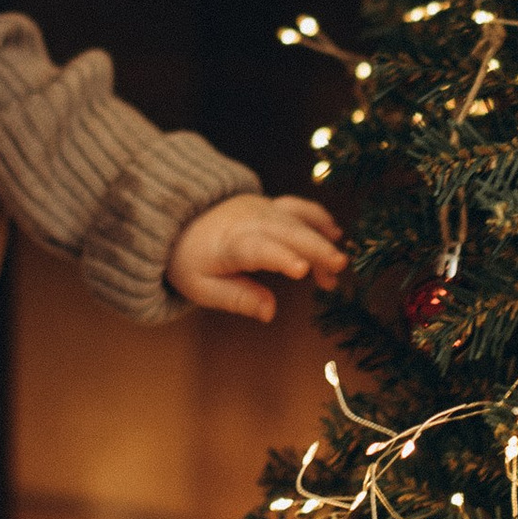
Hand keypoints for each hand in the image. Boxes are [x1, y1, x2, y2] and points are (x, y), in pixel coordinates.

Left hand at [166, 192, 346, 325]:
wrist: (179, 220)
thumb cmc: (191, 259)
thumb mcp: (202, 287)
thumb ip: (237, 298)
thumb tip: (269, 313)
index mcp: (230, 243)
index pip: (258, 248)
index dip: (280, 257)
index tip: (302, 270)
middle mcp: (249, 220)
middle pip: (286, 231)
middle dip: (314, 247)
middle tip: (338, 266)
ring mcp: (262, 209)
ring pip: (297, 220)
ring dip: (320, 241)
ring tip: (336, 268)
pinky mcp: (271, 205)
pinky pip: (298, 207)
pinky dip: (317, 218)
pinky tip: (335, 234)